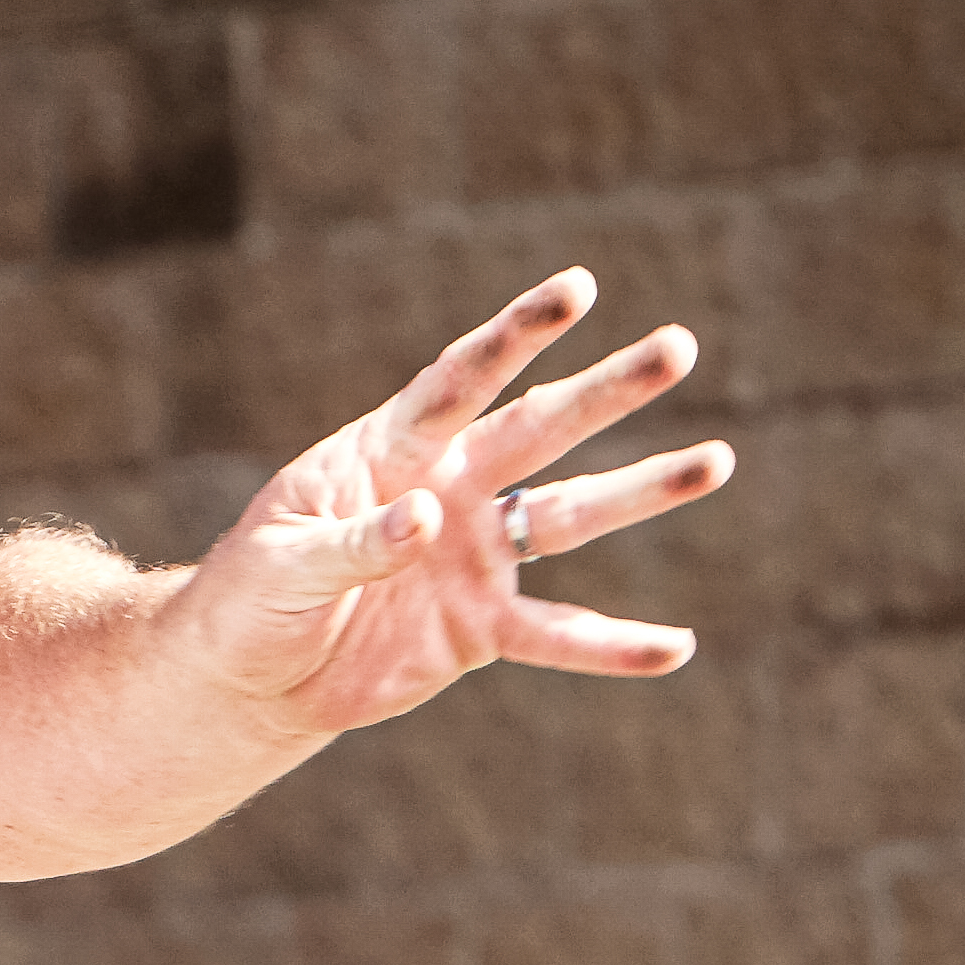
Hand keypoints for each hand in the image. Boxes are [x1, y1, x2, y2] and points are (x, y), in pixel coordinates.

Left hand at [178, 271, 733, 740]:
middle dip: (608, 391)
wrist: (249, 675)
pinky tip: (673, 647)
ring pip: (572, 515)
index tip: (577, 289)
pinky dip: (610, 646)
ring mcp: (473, 555)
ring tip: (715, 461)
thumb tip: (424, 518)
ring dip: (643, 491)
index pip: (459, 381)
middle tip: (679, 346)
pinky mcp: (481, 627)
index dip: (517, 336)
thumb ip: (350, 540)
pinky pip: (556, 635)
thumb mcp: (279, 564)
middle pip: (541, 430)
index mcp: (389, 449)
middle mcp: (449, 488)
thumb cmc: (250, 596)